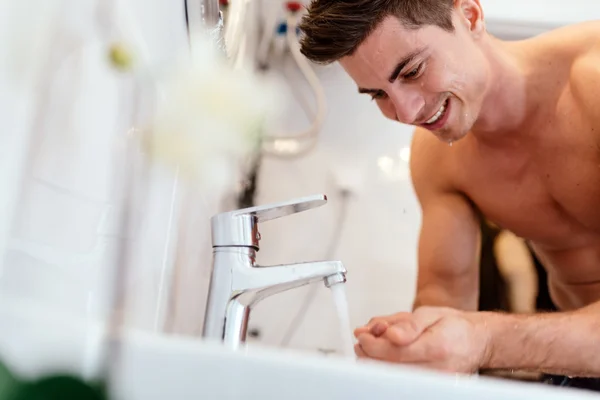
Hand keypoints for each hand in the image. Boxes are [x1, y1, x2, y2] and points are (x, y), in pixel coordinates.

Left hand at [354, 307, 490, 372]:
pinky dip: (388, 367)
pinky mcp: (431, 388)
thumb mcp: (430, 313)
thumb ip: (406, 323)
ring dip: (376, 361)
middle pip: (390, 368)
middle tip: (363, 339)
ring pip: (392, 377)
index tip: (362, 334)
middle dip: (369, 353)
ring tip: (374, 345)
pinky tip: (387, 356)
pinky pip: (401, 380)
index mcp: (436, 347)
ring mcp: (435, 382)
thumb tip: (387, 333)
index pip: (394, 352)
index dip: (372, 344)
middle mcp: (437, 369)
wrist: (477, 342)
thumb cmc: (454, 326)